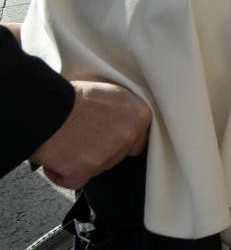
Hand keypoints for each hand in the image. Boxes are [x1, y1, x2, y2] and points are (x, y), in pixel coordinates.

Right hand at [31, 81, 151, 189]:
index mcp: (139, 115)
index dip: (119, 140)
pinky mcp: (85, 170)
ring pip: (97, 169)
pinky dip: (63, 175)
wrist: (47, 106)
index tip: (107, 137)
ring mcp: (108, 155)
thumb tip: (123, 122)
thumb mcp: (110, 94)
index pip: (138, 139)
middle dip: (100, 151)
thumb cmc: (73, 96)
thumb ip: (124, 112)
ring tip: (67, 142)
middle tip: (81, 136)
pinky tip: (56, 159)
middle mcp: (128, 135)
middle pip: (117, 156)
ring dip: (82, 162)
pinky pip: (74, 181)